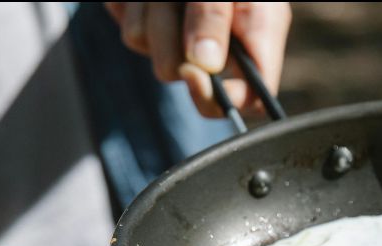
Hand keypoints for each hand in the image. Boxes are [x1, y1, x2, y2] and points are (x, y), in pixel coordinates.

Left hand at [105, 2, 291, 116]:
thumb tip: (203, 66)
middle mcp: (218, 44)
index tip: (196, 77)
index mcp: (255, 38)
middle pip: (183, 77)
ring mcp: (178, 36)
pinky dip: (132, 1)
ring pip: (147, 49)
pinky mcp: (146, 22)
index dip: (223, 99)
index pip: (250, 99)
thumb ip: (216, 16)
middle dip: (171, 40)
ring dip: (149, 11)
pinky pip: (126, 24)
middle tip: (178, 3)